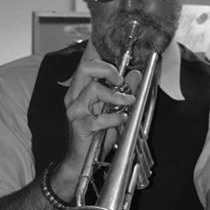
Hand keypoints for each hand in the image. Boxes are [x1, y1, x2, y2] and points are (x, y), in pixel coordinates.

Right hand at [60, 54, 135, 178]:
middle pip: (86, 69)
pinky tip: (122, 119)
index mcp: (80, 89)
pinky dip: (114, 117)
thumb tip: (135, 74)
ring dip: (116, 95)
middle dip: (107, 70)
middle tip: (120, 80)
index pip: (87, 63)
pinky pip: (97, 118)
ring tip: (127, 102)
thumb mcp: (113, 110)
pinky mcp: (79, 126)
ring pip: (93, 90)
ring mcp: (74, 111)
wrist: (80, 161)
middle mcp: (74, 96)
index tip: (113, 47)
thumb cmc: (96, 135)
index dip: (98, 52)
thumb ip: (123, 91)